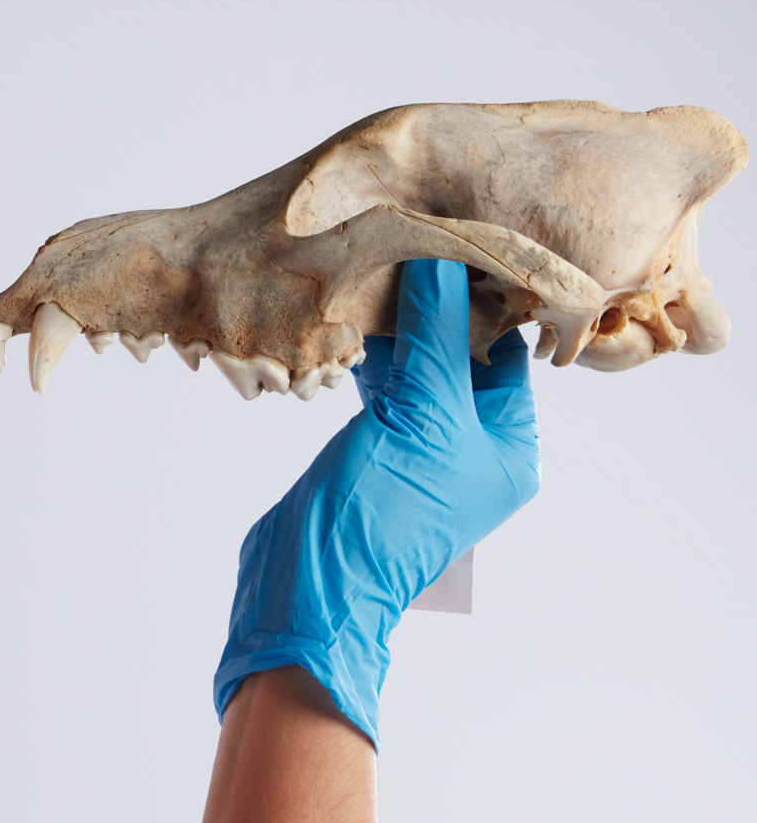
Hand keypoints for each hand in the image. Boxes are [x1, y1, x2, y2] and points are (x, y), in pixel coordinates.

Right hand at [211, 258, 541, 744]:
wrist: (312, 582)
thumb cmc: (383, 510)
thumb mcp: (421, 413)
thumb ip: (435, 333)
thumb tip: (443, 257)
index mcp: (510, 443)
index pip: (507, 348)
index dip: (483, 296)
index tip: (449, 241)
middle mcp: (473, 444)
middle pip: (462, 353)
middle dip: (433, 306)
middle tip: (400, 248)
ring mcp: (422, 446)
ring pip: (418, 367)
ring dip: (396, 328)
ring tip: (367, 278)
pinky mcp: (375, 446)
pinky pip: (383, 387)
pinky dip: (369, 356)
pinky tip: (347, 326)